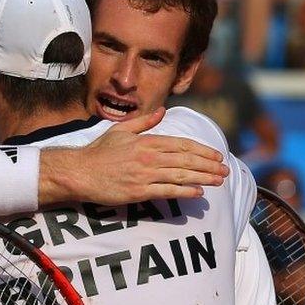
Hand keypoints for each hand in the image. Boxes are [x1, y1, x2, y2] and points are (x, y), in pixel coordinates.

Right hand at [40, 108, 229, 205]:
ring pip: (181, 175)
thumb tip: (162, 111)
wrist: (79, 172)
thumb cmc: (98, 152)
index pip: (181, 144)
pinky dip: (184, 191)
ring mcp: (144, 174)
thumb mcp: (120, 130)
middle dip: (208, 165)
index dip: (202, 150)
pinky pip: (167, 191)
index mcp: (146, 141)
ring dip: (203, 178)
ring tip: (218, 181)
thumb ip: (144, 122)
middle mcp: (148, 156)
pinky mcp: (138, 191)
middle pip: (186, 160)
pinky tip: (198, 193)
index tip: (216, 155)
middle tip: (225, 170)